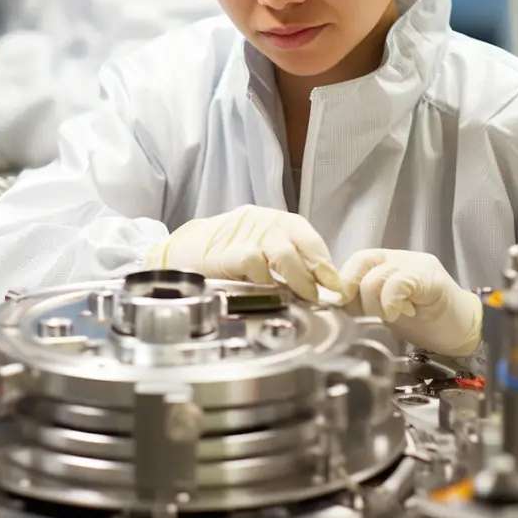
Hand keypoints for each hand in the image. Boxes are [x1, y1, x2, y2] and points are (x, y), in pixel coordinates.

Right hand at [143, 205, 344, 301]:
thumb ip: (284, 261)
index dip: (324, 260)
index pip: (307, 236)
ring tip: (304, 297)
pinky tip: (269, 290)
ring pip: (282, 252)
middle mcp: (262, 222)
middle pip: (301, 241)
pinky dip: (265, 278)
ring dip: (298, 278)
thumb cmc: (223, 253)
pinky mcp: (225, 252)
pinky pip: (253, 261)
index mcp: (273, 220)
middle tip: (326, 294)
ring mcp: (243, 234)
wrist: (180, 250)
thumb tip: (317, 285)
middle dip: (318, 270)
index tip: (337, 284)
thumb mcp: (257, 248)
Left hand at [339, 248, 481, 356]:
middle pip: (361, 263)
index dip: (343, 284)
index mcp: (383, 263)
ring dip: (375, 305)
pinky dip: (392, 301)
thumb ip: (361, 302)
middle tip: (367, 316)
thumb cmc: (424, 322)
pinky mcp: (430, 278)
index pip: (354, 262)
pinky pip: (400, 282)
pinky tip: (398, 313)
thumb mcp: (383, 311)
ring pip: (377, 276)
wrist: (463, 330)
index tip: (341, 307)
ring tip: (390, 317)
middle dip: (356, 295)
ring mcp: (416, 265)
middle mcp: (398, 258)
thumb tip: (334, 303)